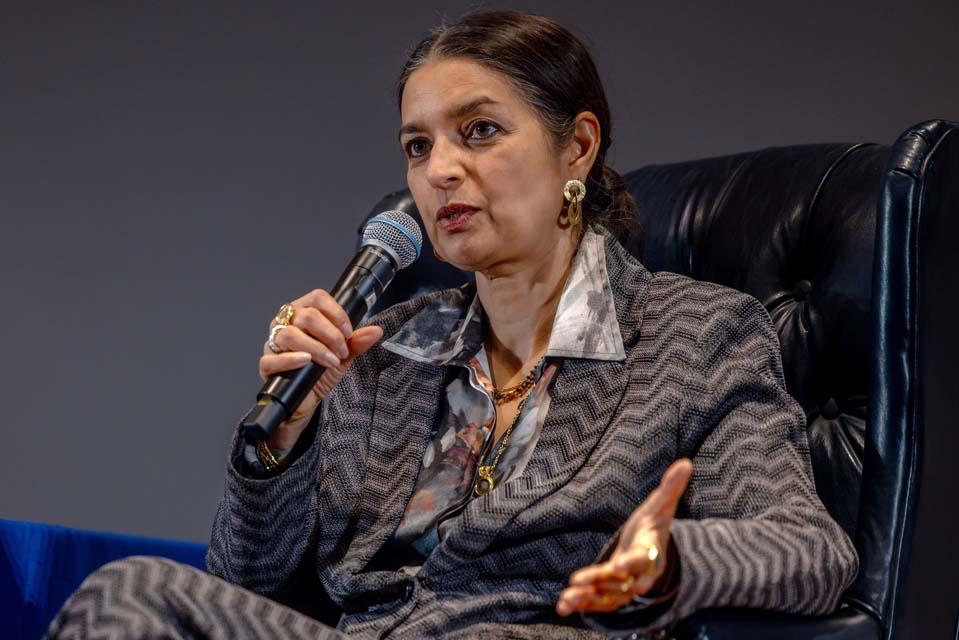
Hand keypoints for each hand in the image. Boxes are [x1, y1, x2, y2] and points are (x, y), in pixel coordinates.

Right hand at [258, 289, 382, 449]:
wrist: (306, 402)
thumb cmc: (320, 373)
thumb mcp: (343, 357)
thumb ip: (356, 343)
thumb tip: (375, 331)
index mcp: (303, 313)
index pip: (317, 298)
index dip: (336, 312)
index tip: (349, 332)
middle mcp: (285, 323)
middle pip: (305, 315)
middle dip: (330, 334)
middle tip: (342, 352)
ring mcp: (273, 343)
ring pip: (289, 334)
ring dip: (316, 347)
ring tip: (331, 361)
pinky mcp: (266, 365)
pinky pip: (272, 358)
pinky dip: (291, 359)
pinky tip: (306, 362)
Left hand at [556, 458, 692, 615]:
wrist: (651, 547)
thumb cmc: (654, 524)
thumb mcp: (661, 505)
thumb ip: (671, 488)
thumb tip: (686, 463)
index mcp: (651, 552)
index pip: (643, 559)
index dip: (632, 563)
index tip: (617, 565)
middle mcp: (641, 575)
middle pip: (624, 584)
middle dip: (601, 583)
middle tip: (579, 582)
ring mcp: (627, 587)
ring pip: (609, 597)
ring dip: (587, 599)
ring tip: (566, 599)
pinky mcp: (614, 592)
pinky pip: (599, 603)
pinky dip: (582, 605)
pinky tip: (562, 606)